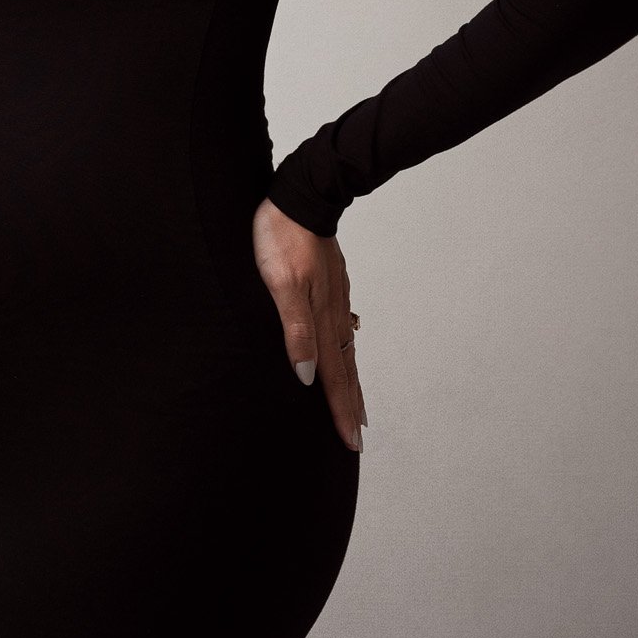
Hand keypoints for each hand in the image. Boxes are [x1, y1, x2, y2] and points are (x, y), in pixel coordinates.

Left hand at [252, 199, 367, 452]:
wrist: (299, 195)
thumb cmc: (281, 237)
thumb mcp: (280, 285)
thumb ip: (295, 329)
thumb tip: (308, 375)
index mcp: (322, 317)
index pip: (334, 375)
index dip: (340, 410)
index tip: (350, 442)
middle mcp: (333, 311)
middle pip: (345, 367)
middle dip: (350, 404)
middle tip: (357, 437)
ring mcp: (334, 296)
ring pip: (344, 348)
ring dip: (349, 379)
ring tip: (355, 402)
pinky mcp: (330, 282)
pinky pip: (340, 324)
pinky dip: (344, 344)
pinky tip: (347, 340)